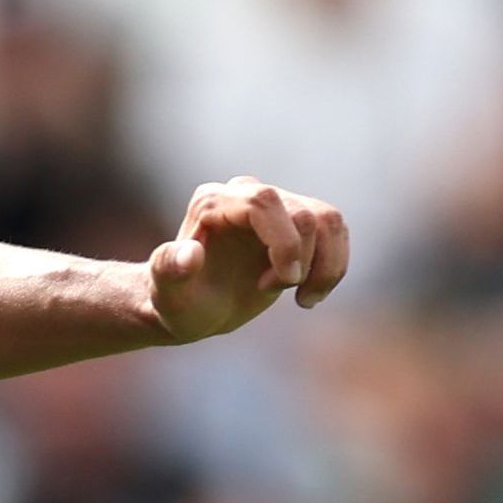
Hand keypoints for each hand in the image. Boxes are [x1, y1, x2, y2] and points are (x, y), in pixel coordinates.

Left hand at [147, 177, 348, 345]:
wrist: (193, 307)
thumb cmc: (178, 302)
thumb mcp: (168, 294)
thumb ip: (169, 271)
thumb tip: (190, 254)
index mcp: (214, 202)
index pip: (264, 203)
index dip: (284, 242)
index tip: (285, 282)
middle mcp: (246, 194)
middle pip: (302, 214)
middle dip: (300, 263)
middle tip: (268, 292)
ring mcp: (275, 205)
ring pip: (327, 220)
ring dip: (325, 267)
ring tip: (301, 299)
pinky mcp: (295, 222)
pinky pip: (334, 232)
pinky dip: (333, 267)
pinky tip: (310, 295)